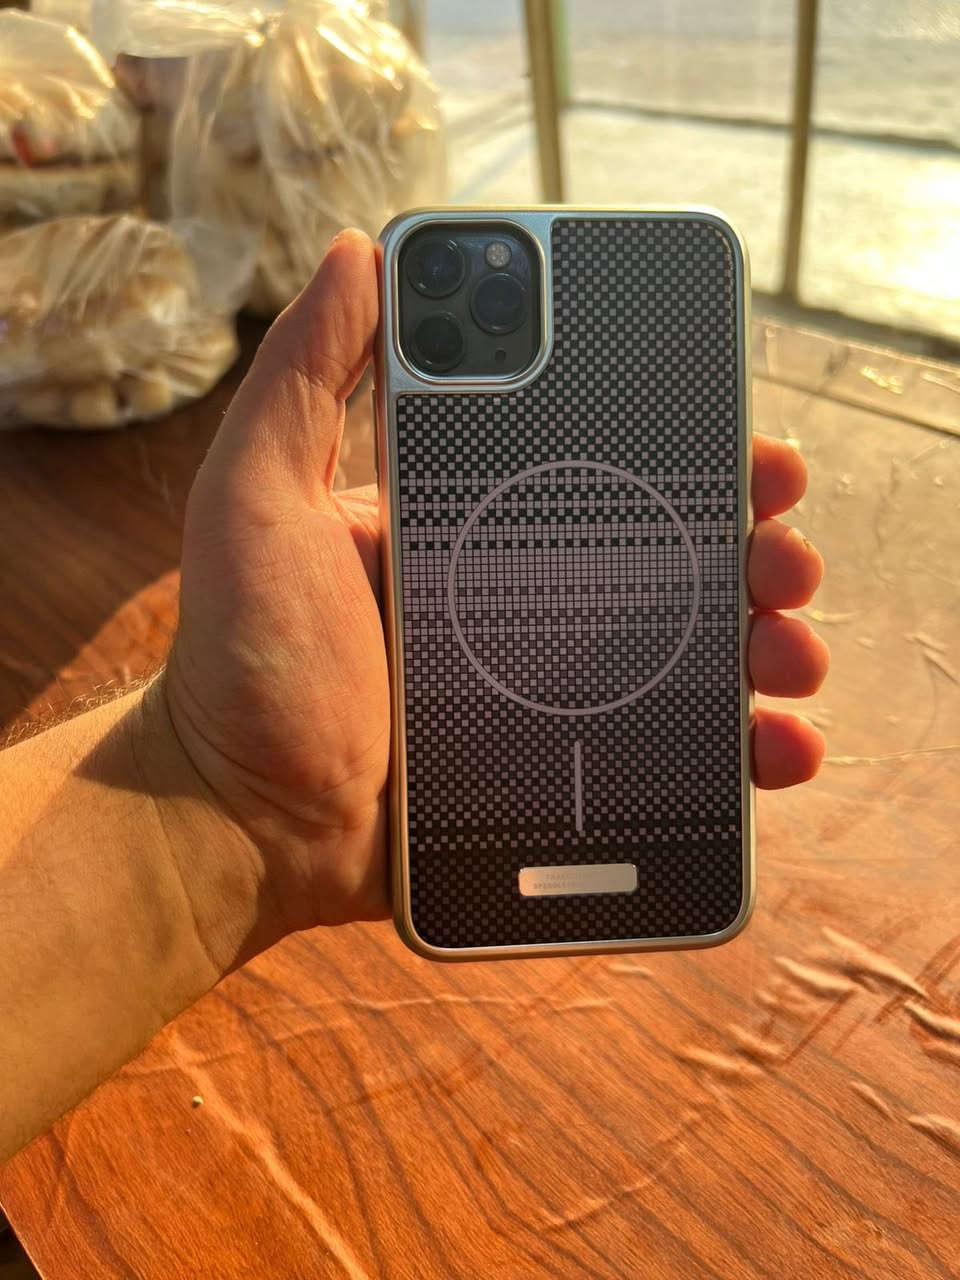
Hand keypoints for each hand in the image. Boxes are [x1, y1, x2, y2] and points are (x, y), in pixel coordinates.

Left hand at [164, 229, 827, 949]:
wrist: (241, 823)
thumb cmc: (241, 660)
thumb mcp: (258, 496)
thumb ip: (305, 377)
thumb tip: (358, 251)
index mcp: (469, 525)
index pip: (598, 466)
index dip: (685, 447)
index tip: (747, 440)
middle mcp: (520, 597)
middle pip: (668, 557)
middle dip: (749, 547)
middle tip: (785, 554)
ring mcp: (548, 688)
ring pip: (688, 653)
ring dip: (763, 644)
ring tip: (790, 653)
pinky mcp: (559, 770)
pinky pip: (670, 754)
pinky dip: (737, 751)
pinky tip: (775, 745)